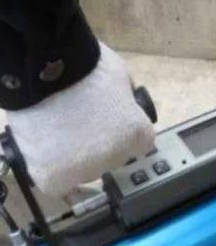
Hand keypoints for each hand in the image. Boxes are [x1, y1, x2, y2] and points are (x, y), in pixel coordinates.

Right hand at [6, 43, 154, 196]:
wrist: (46, 67)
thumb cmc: (88, 65)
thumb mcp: (123, 82)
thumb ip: (126, 104)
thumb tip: (121, 110)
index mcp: (139, 134)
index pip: (135, 144)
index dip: (119, 130)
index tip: (107, 120)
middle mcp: (118, 157)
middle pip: (110, 157)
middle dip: (98, 143)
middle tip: (79, 121)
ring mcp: (87, 170)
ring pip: (83, 170)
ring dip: (74, 156)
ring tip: (59, 128)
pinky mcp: (55, 178)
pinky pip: (56, 180)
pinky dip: (50, 167)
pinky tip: (47, 146)